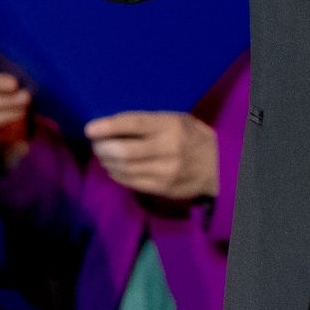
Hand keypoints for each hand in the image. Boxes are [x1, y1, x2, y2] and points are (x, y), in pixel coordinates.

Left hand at [83, 112, 218, 201]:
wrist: (219, 166)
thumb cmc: (192, 136)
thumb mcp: (176, 119)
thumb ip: (149, 122)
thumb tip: (113, 126)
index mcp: (171, 126)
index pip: (133, 124)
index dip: (108, 126)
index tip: (90, 129)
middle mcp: (168, 149)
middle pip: (124, 151)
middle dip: (103, 148)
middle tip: (96, 143)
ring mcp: (165, 172)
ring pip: (124, 169)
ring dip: (107, 162)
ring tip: (103, 154)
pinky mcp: (162, 189)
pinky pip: (130, 182)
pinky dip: (116, 174)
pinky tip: (114, 167)